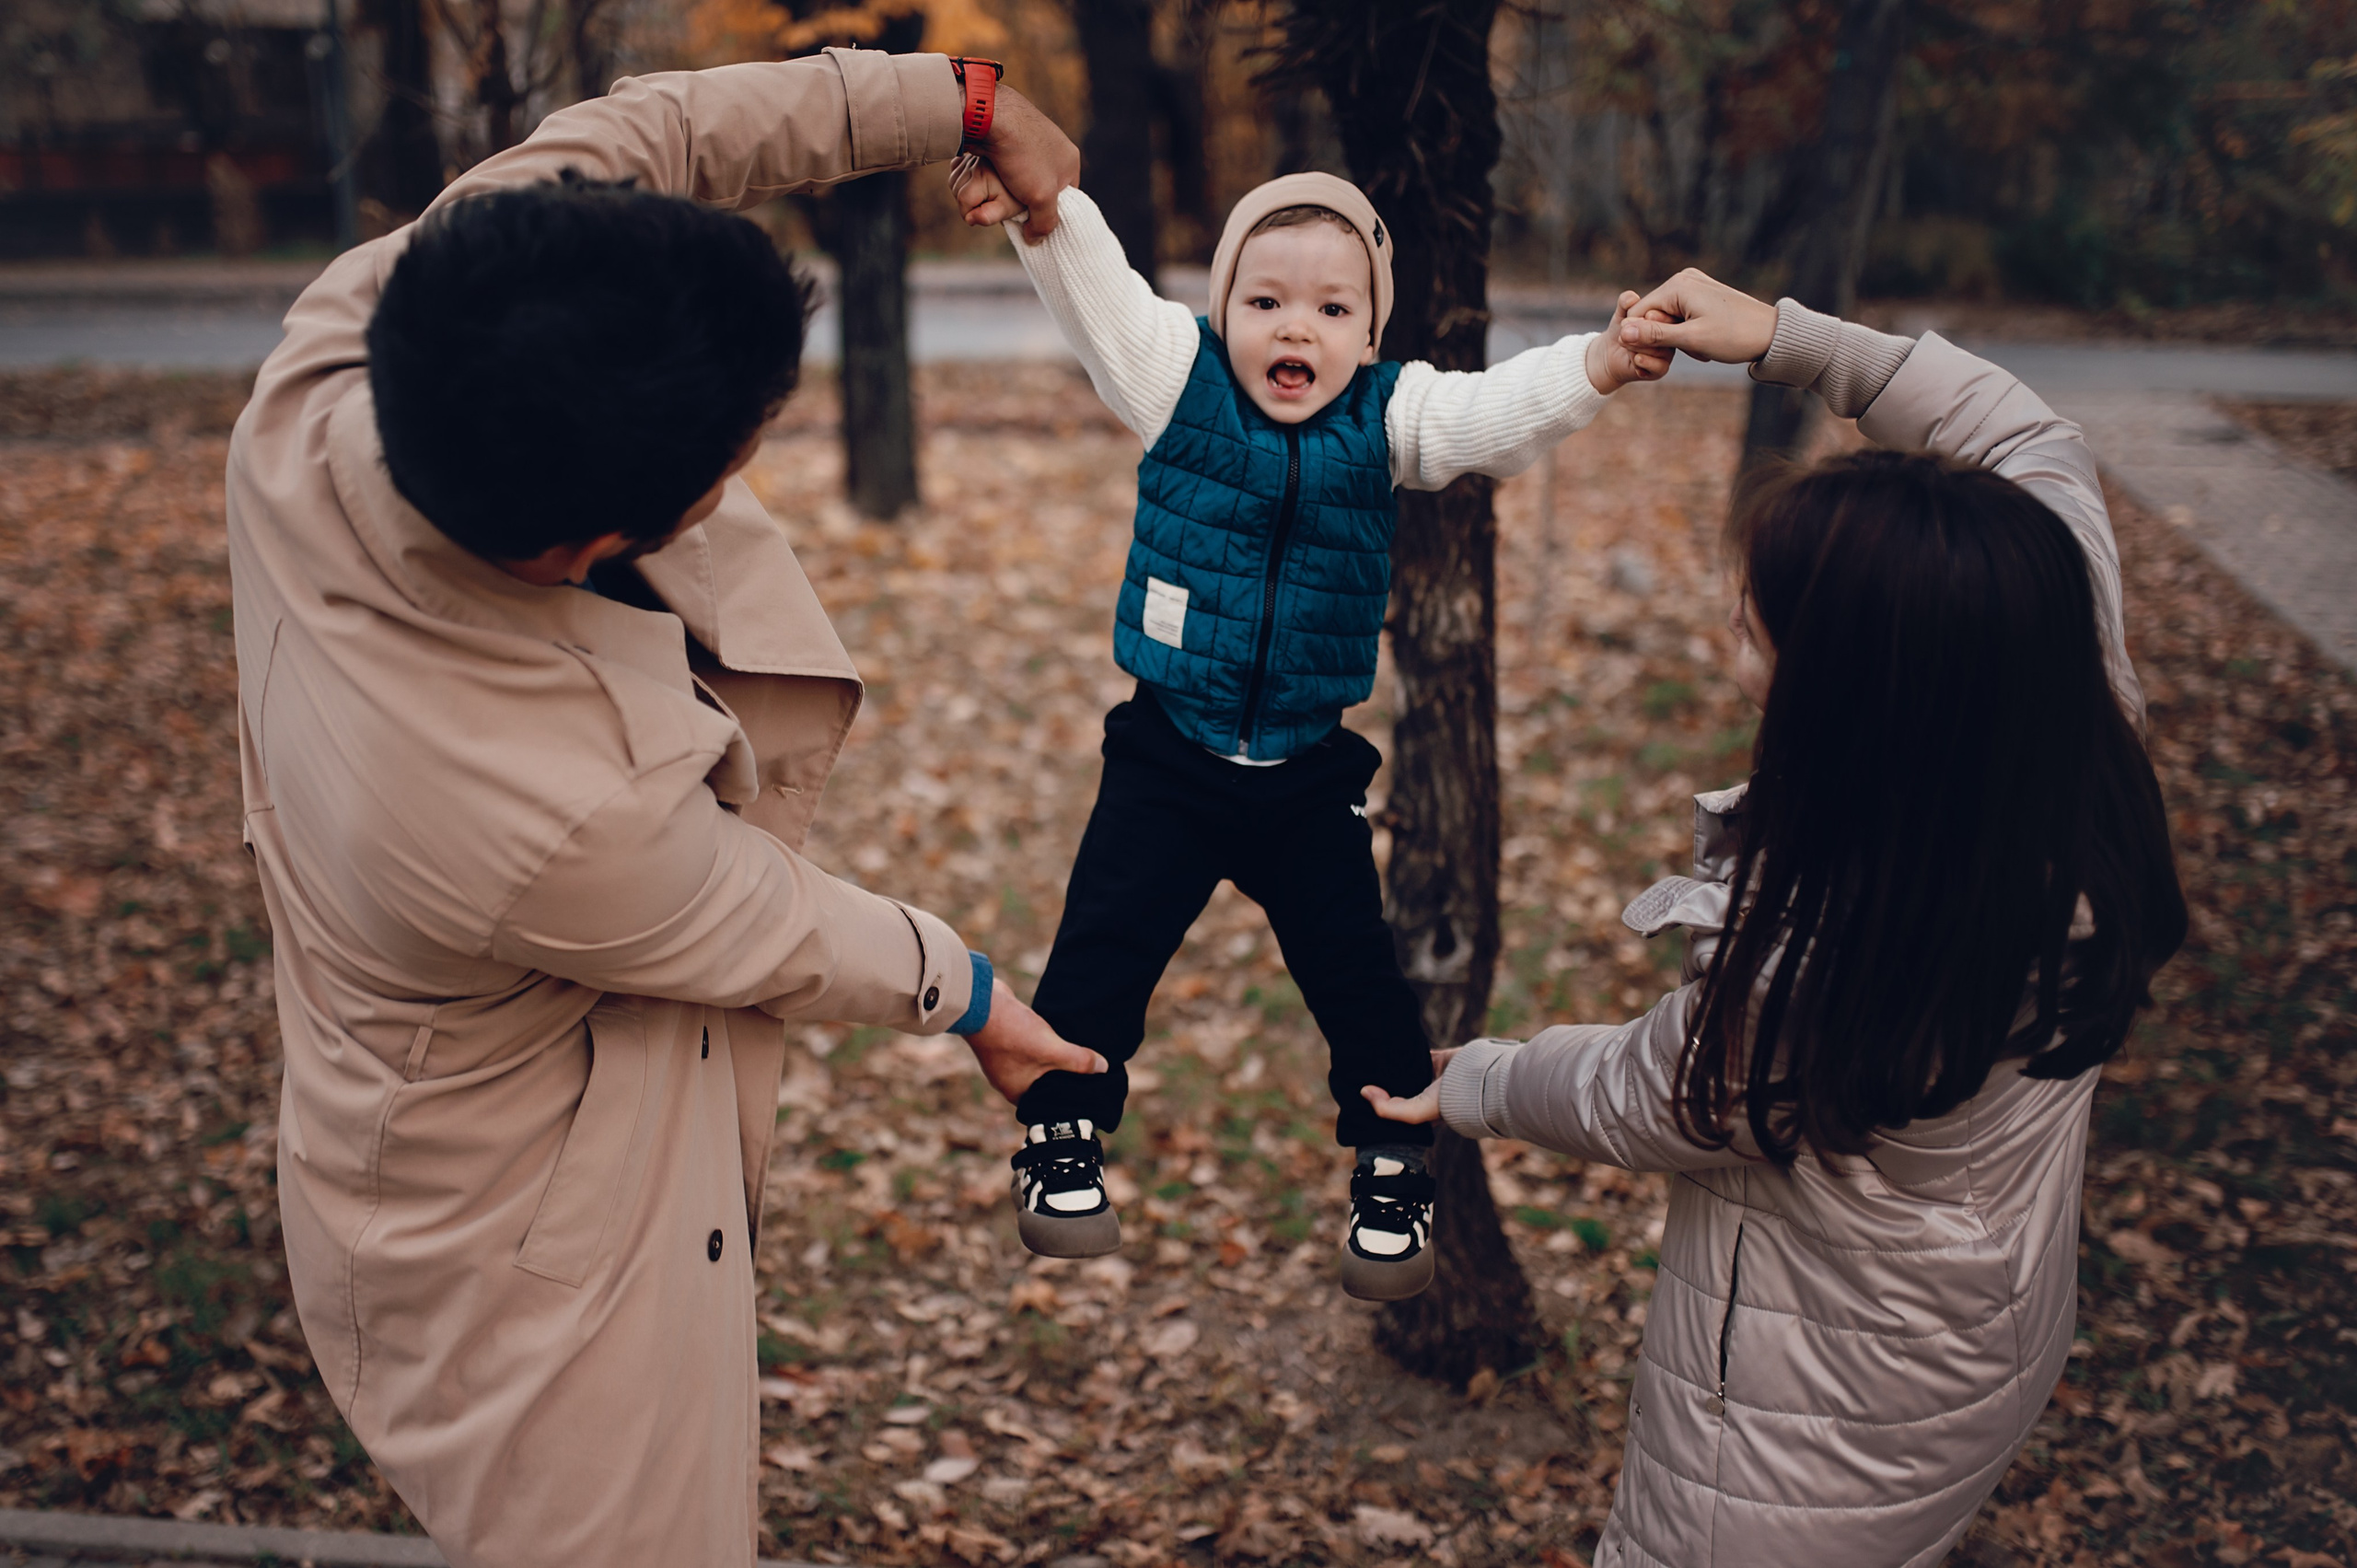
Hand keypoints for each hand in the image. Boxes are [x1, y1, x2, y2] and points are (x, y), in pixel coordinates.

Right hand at [961, 978, 1104, 1102]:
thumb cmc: (1012, 1034)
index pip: (1045, 1102)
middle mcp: (1007, 1080)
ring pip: (1035, 1063)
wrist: (980, 1002)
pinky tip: (1054, 1034)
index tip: (1083, 1088)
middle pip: (1041, 1082)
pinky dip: (1040, 1043)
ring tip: (1073, 1051)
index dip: (1064, 1095)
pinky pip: (1027, 1047)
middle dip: (1060, 1074)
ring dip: (1050, 1056)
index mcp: (1016, 1091)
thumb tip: (1104, 1068)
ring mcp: (1003, 1060)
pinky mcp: (1003, 1040)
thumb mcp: (1052, 1049)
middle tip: (1085, 1069)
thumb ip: (1079, 1061)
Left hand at [962, 83, 1077, 240]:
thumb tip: (1035, 239)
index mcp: (1071, 159)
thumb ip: (1044, 222)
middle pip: (1045, 185)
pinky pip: (1011, 159)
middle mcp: (1056, 146)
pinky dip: (1003, 170)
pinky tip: (993, 174)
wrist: (990, 116)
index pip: (1066, 196)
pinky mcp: (1013, 131)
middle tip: (1014, 208)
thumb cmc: (1022, 156)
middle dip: (1029, 199)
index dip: (1049, 211)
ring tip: (1001, 192)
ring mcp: (1034, 136)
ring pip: (1026, 173)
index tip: (1033, 219)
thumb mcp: (1040, 197)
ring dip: (1014, 185)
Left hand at [1359, 1046, 1460, 1125]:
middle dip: (1381, 1082)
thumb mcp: (1415, 1113)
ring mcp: (1428, 1078)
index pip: (1390, 1108)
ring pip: (1402, 1070)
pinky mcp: (1435, 1060)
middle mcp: (1421, 1096)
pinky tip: (1389, 1047)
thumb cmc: (1449, 1102)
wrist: (1478, 1079)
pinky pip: (1413, 1054)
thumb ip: (1388, 1109)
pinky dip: (1403, 1051)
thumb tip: (1364, 1092)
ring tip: (1370, 1057)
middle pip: (1394, 1088)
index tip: (1361, 1091)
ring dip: (1390, 1065)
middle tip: (1360, 1072)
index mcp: (1418, 1114)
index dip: (1375, 1101)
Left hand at [1585, 290, 1676, 393]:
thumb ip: (1625, 302)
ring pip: (1662, 350)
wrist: (1609, 353)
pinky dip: (1644, 362)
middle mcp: (1670, 337)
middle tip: (1627, 332)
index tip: (1644, 316)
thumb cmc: (1620, 329)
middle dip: (1646, 332)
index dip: (1656, 316)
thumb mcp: (1621, 313)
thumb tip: (1632, 297)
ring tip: (1625, 343)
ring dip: (1641, 347)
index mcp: (1666, 320)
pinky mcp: (1660, 370)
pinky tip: (1634, 358)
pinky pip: (1659, 367)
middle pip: (1667, 334)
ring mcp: (1667, 354)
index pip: (1669, 316)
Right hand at [1618, 268, 1780, 364]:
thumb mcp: (1691, 339)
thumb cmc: (1734, 336)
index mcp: (1677, 285)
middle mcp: (1684, 279)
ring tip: (1703, 345)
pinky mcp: (1702, 294)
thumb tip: (1622, 334)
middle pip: (1653, 315)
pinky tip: (1707, 339)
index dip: (1644, 339)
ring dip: (1680, 338)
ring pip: (1667, 319)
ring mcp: (1694, 285)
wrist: (1772, 333)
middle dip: (1667, 338)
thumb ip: (1654, 336)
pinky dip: (1689, 332)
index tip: (1667, 354)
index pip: (1638, 313)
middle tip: (1693, 348)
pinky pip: (1682, 316)